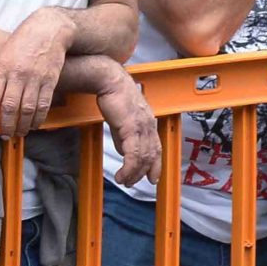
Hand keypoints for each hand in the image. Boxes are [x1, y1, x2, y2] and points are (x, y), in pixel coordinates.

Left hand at [0, 8, 75, 136]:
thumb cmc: (23, 42)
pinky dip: (38, 119)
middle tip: (4, 135)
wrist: (49, 28)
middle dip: (6, 126)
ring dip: (23, 126)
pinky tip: (34, 124)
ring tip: (19, 133)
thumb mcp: (4, 56)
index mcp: (2, 67)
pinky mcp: (50, 80)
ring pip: (28, 110)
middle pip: (10, 107)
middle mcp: (18, 73)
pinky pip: (44, 105)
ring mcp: (35, 77)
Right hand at [96, 69, 163, 187]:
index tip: (152, 178)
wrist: (110, 82)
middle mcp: (149, 126)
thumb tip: (124, 152)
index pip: (156, 148)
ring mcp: (142, 127)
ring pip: (143, 157)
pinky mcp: (131, 128)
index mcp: (149, 123)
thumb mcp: (122, 121)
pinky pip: (133, 154)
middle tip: (131, 183)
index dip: (156, 165)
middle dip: (143, 173)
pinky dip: (129, 168)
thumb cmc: (115, 97)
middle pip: (151, 156)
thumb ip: (124, 138)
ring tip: (124, 181)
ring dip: (134, 173)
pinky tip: (122, 174)